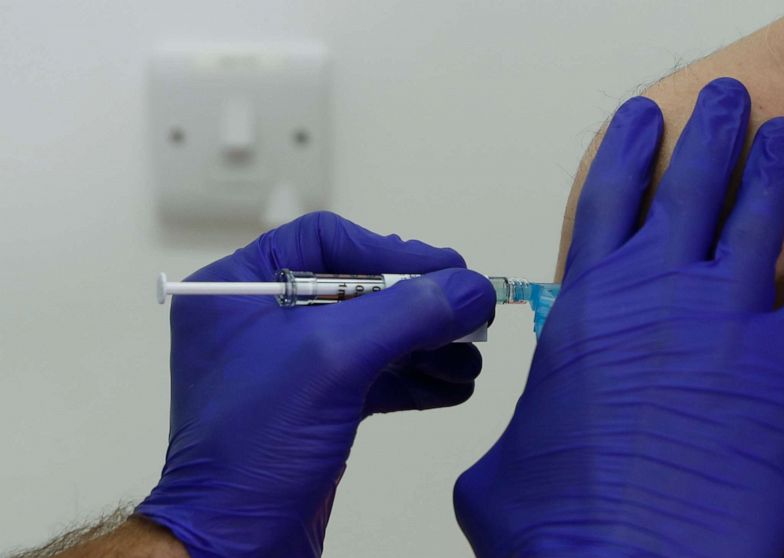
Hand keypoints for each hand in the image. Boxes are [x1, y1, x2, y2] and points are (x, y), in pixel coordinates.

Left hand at [137, 212, 494, 556]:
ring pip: (374, 334)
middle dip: (420, 305)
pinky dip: (416, 378)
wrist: (234, 545)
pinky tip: (454, 387)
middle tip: (473, 315)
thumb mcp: (333, 360)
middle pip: (360, 287)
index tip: (449, 271)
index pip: (326, 241)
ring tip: (471, 360)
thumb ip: (406, 312)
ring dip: (428, 344)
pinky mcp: (316, 407)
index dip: (391, 251)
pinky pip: (375, 376)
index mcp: (238, 288)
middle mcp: (263, 320)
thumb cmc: (255, 446)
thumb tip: (471, 286)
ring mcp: (290, 367)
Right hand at [454, 79, 783, 556]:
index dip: (629, 147)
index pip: (610, 196)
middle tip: (727, 103)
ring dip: (776, 170)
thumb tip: (515, 450)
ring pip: (760, 216)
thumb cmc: (561, 522)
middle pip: (692, 184)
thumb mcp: (502, 467)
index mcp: (588, 305)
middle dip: (710, 133)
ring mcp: (727, 321)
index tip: (646, 117)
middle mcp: (659, 294)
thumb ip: (517, 433)